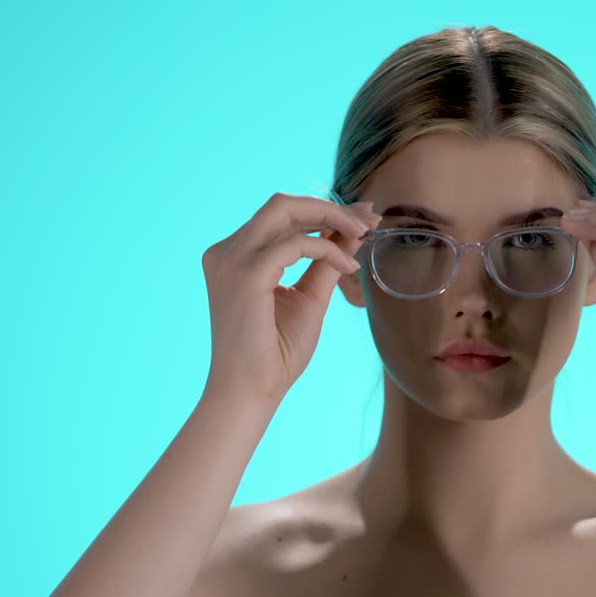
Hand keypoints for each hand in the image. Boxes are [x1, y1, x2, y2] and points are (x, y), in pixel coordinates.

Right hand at [200, 193, 381, 403]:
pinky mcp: (245, 274)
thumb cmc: (276, 353)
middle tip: (368, 221)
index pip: (281, 216)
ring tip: (364, 235)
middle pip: (281, 204)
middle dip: (330, 206)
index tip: (363, 217)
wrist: (251, 392)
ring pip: (285, 210)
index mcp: (235, 256)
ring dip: (332, 218)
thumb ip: (326, 261)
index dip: (324, 210)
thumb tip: (354, 230)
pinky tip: (348, 268)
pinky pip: (295, 243)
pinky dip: (327, 248)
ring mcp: (231, 260)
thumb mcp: (309, 297)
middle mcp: (226, 252)